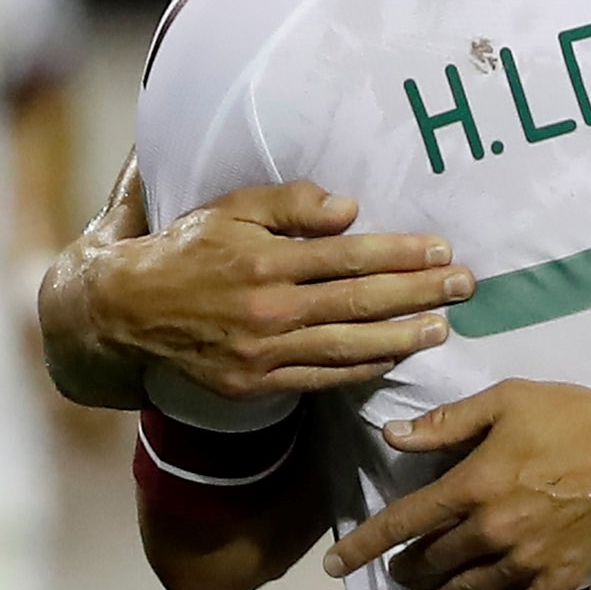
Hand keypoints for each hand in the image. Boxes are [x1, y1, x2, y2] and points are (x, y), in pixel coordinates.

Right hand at [86, 181, 471, 400]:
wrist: (126, 309)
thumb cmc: (187, 248)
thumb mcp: (231, 208)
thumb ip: (291, 205)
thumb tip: (350, 210)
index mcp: (264, 260)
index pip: (349, 257)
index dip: (401, 255)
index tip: (441, 251)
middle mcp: (267, 309)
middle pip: (358, 302)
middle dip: (418, 294)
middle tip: (464, 287)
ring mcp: (261, 353)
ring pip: (346, 347)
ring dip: (400, 338)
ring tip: (442, 328)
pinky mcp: (254, 384)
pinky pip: (319, 378)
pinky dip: (360, 370)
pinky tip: (393, 358)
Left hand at [329, 382, 590, 589]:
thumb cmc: (578, 417)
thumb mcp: (509, 400)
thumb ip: (448, 422)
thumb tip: (394, 436)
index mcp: (474, 484)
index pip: (403, 521)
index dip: (363, 545)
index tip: (334, 565)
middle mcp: (491, 530)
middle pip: (432, 561)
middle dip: (407, 570)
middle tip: (397, 573)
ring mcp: (525, 561)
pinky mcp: (558, 581)